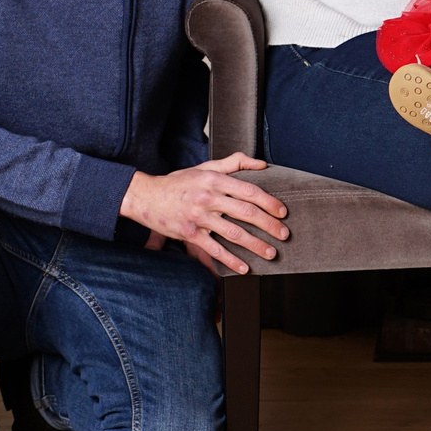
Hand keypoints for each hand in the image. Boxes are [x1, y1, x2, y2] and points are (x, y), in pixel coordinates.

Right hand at [119, 153, 289, 275]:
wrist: (146, 195)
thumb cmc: (179, 181)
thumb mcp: (206, 167)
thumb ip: (235, 163)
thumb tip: (262, 165)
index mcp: (215, 179)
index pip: (249, 191)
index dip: (269, 202)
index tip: (283, 212)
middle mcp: (208, 197)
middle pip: (246, 212)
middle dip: (269, 225)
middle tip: (284, 234)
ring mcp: (198, 217)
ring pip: (234, 233)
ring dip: (255, 245)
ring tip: (271, 253)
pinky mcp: (189, 234)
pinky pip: (214, 249)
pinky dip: (231, 260)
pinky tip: (244, 268)